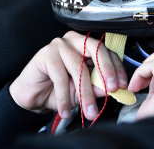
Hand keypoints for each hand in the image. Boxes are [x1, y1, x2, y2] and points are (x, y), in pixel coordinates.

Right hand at [9, 31, 127, 119]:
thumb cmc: (57, 90)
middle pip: (96, 50)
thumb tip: (111, 88)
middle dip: (106, 70)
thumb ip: (96, 87)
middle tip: (111, 90)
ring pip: (78, 67)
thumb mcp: (82, 91)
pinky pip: (60, 76)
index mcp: (86, 46)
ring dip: (85, 92)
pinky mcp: (45, 54)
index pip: (106, 52)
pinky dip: (65, 97)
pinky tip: (66, 110)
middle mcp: (74, 41)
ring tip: (88, 111)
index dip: (116, 68)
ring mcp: (59, 45)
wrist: (31, 96)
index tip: (122, 85)